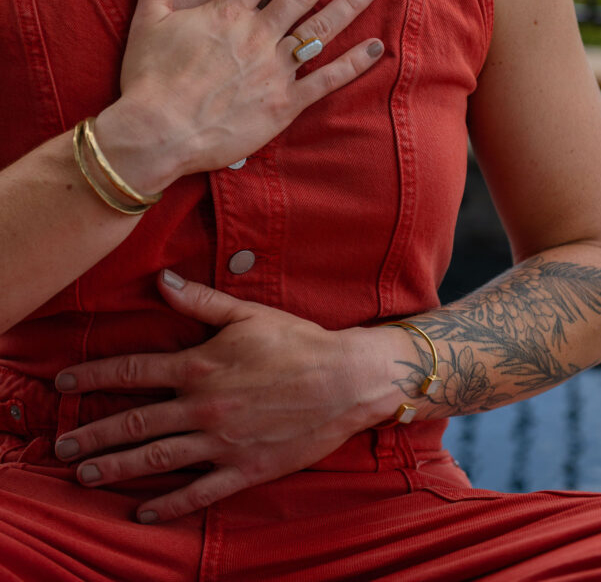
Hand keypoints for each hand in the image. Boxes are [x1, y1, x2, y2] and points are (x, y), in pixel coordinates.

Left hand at [53, 272, 381, 522]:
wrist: (345, 380)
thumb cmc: (298, 342)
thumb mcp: (248, 313)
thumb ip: (200, 300)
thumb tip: (162, 280)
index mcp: (201, 365)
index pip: (135, 371)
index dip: (94, 376)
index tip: (64, 383)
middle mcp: (204, 406)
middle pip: (136, 422)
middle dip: (94, 434)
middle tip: (62, 446)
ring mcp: (222, 441)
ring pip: (158, 459)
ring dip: (118, 467)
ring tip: (85, 476)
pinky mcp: (244, 468)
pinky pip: (200, 492)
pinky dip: (171, 505)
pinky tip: (145, 513)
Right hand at [94, 0, 383, 193]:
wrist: (156, 135)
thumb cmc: (149, 80)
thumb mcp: (148, 21)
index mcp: (228, 13)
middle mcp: (258, 35)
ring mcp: (274, 70)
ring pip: (321, 28)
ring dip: (351, 3)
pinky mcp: (284, 104)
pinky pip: (325, 80)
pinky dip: (352, 65)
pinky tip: (376, 48)